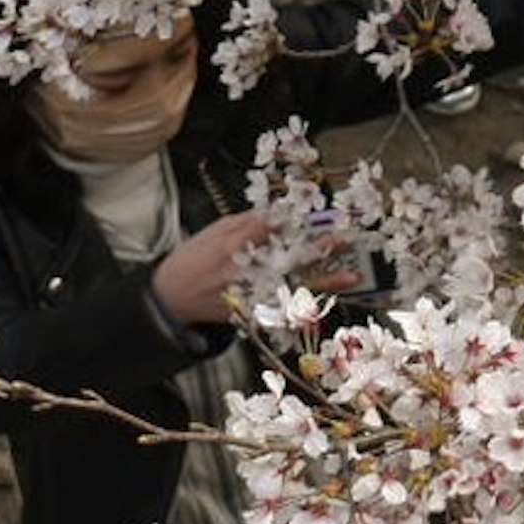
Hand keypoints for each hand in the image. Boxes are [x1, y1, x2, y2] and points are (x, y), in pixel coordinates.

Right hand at [152, 211, 366, 326]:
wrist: (172, 297)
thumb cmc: (193, 259)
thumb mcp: (213, 230)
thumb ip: (245, 221)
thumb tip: (276, 212)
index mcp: (232, 242)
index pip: (270, 226)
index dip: (296, 220)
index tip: (319, 213)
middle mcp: (244, 268)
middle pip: (288, 254)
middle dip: (320, 246)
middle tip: (345, 239)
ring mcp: (249, 292)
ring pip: (293, 285)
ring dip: (324, 281)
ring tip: (352, 276)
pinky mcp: (249, 311)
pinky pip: (283, 309)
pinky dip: (305, 306)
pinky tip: (326, 301)